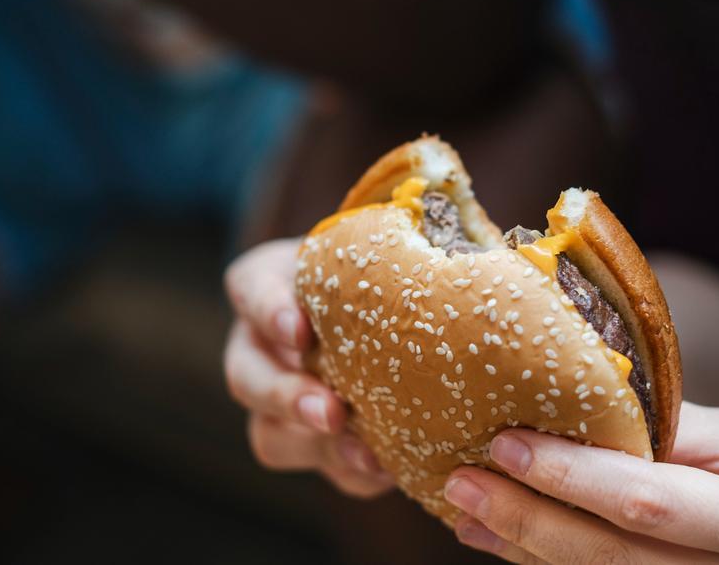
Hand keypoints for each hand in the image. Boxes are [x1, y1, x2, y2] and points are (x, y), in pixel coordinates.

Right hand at [224, 239, 393, 497]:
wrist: (399, 307)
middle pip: (247, 377)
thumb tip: (471, 255)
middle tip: (329, 411)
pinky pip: (323, 469)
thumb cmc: (389, 266)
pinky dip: (354, 472)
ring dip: (318, 448)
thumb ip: (403, 248)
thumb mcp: (386, 247)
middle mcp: (261, 347)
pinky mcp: (314, 444)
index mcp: (270, 284)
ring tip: (366, 455)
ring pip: (272, 435)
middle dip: (286, 397)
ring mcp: (279, 402)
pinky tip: (389, 468)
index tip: (300, 329)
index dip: (269, 310)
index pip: (251, 288)